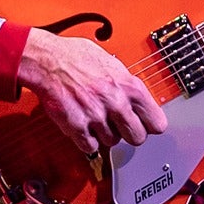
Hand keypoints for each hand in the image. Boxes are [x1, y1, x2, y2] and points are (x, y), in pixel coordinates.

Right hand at [15, 29, 167, 154]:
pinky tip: (84, 126)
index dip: (150, 125)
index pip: (157, 122)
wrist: (47, 60)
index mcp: (129, 86)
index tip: (146, 125)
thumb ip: (127, 85)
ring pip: (112, 142)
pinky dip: (87, 140)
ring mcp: (96, 116)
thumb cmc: (76, 57)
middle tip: (120, 125)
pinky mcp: (77, 126)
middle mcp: (115, 102)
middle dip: (129, 133)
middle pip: (137, 138)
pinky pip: (91, 147)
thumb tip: (139, 101)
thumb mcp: (112, 63)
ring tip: (96, 118)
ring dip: (105, 133)